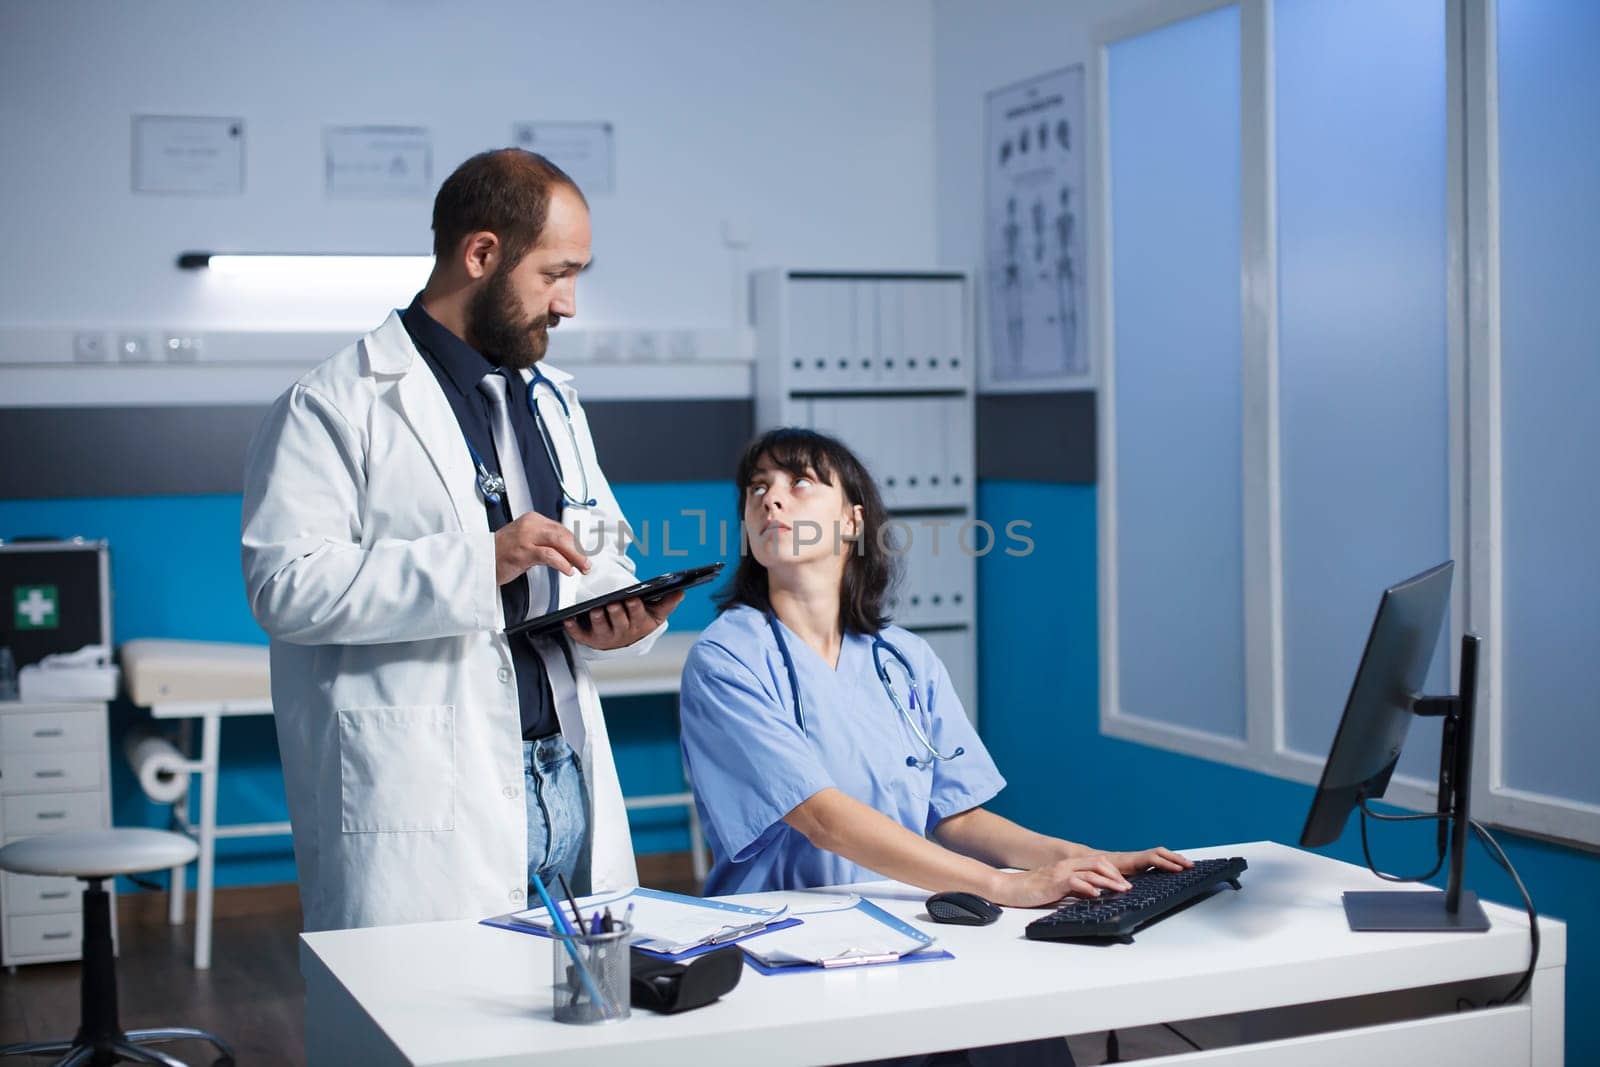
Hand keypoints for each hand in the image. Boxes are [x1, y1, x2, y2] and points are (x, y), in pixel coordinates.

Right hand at [494, 512, 588, 585]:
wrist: (480, 560)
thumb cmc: (502, 553)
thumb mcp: (526, 541)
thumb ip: (545, 542)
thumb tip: (568, 551)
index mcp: (533, 519)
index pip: (561, 528)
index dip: (576, 542)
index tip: (584, 552)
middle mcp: (530, 525)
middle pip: (563, 534)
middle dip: (579, 550)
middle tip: (586, 562)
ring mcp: (526, 537)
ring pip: (559, 542)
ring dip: (575, 556)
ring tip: (581, 567)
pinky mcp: (523, 551)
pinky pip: (549, 555)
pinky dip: (562, 563)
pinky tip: (567, 570)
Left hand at [563, 590, 684, 650]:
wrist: (624, 640)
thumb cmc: (640, 621)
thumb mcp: (656, 613)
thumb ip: (668, 602)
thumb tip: (681, 591)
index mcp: (638, 625)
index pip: (637, 616)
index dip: (634, 608)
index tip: (632, 598)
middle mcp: (622, 633)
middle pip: (619, 622)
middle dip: (616, 613)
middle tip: (612, 603)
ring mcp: (605, 637)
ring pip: (601, 628)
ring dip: (598, 619)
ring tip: (595, 609)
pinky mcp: (590, 639)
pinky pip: (580, 635)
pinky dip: (574, 629)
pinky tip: (568, 619)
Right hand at [988, 854, 1134, 907]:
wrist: (1009, 888)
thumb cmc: (1032, 890)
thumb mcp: (1059, 889)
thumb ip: (1075, 889)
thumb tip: (1094, 894)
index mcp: (1068, 866)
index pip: (1096, 862)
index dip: (1113, 871)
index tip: (1124, 882)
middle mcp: (1066, 865)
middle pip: (1098, 863)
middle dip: (1116, 875)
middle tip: (1128, 887)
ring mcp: (1060, 872)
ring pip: (1091, 871)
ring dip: (1109, 881)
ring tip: (1121, 890)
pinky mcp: (1054, 882)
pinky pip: (1075, 881)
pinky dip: (1089, 887)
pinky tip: (1097, 894)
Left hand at [1103, 847, 1190, 876]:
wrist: (1096, 861)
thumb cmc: (1103, 871)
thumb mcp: (1110, 877)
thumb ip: (1118, 882)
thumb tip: (1128, 889)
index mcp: (1132, 861)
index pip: (1153, 859)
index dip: (1166, 864)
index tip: (1179, 869)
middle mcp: (1138, 856)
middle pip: (1160, 853)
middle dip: (1177, 859)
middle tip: (1190, 866)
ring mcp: (1141, 857)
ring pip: (1161, 853)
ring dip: (1175, 858)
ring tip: (1189, 865)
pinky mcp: (1142, 859)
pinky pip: (1159, 857)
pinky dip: (1170, 859)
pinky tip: (1177, 865)